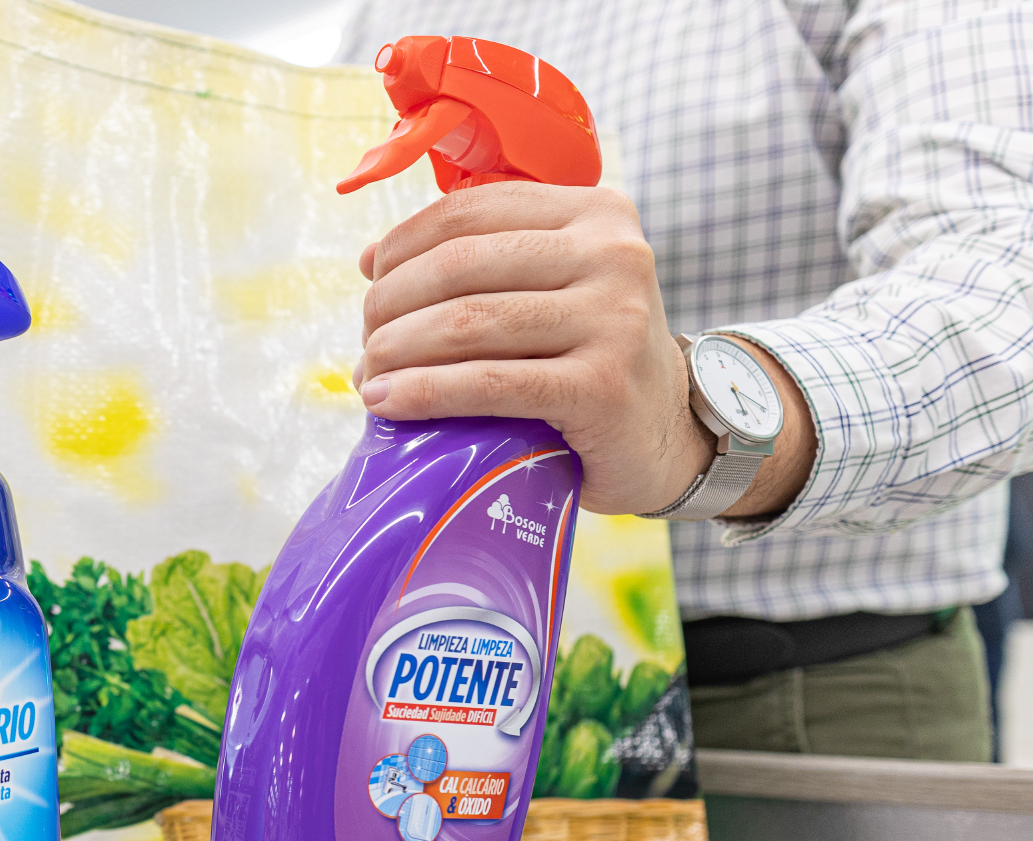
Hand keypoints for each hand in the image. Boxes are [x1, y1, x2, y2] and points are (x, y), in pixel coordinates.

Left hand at [356, 183, 791, 515]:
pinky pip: (488, 383)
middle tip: (367, 343)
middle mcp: (613, 255)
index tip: (370, 279)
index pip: (470, 212)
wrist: (665, 435)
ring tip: (368, 378)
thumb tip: (373, 258)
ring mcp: (613, 319)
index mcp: (596, 214)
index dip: (403, 244)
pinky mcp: (602, 386)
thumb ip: (487, 261)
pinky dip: (424, 392)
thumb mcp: (556, 287)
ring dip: (396, 351)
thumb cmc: (589, 358)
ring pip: (467, 323)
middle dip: (391, 305)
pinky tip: (386, 403)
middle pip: (460, 265)